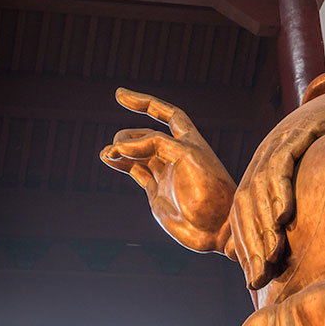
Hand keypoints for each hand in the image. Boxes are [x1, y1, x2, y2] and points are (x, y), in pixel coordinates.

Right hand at [101, 87, 235, 252]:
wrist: (217, 229)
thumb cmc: (210, 191)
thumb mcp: (187, 158)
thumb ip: (156, 145)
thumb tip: (121, 146)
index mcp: (190, 142)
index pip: (167, 114)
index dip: (146, 103)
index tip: (120, 95)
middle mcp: (177, 155)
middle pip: (148, 134)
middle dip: (130, 134)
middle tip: (117, 145)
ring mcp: (166, 174)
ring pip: (139, 154)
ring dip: (122, 149)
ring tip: (107, 154)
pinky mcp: (157, 192)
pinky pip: (136, 171)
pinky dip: (121, 164)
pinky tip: (108, 159)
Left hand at [228, 87, 324, 288]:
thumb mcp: (308, 176)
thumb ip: (293, 205)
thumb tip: (282, 249)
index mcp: (261, 169)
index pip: (241, 212)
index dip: (244, 246)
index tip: (252, 279)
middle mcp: (262, 156)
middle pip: (245, 203)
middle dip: (250, 244)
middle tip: (258, 277)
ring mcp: (277, 142)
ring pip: (259, 187)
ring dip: (264, 224)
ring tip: (272, 256)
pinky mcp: (296, 132)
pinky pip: (282, 163)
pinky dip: (281, 189)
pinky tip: (286, 214)